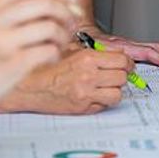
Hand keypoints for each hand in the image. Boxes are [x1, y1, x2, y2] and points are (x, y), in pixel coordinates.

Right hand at [0, 0, 72, 111]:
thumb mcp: (3, 19)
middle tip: (69, 25)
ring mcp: (3, 40)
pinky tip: (48, 58)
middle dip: (66, 13)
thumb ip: (33, 0)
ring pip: (51, 26)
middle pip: (46, 2)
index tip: (67, 1)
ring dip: (63, 36)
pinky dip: (55, 54)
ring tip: (57, 44)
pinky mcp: (12, 63)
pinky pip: (48, 51)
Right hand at [0, 47, 132, 114]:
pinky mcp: (83, 107)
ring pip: (117, 93)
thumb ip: (94, 51)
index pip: (122, 60)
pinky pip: (105, 105)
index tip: (127, 65)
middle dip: (122, 76)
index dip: (127, 63)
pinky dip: (104, 101)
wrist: (32, 86)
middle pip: (122, 77)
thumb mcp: (71, 50)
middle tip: (117, 75)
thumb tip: (116, 55)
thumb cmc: (48, 67)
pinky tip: (94, 95)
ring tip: (105, 86)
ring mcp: (86, 93)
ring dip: (114, 90)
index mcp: (87, 58)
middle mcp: (88, 75)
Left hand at [76, 25, 158, 69]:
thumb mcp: (87, 53)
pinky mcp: (129, 48)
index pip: (148, 52)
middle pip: (157, 49)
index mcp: (122, 46)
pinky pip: (150, 50)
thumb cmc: (81, 44)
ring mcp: (130, 45)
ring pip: (155, 48)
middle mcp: (128, 45)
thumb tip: (113, 65)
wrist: (78, 32)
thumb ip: (98, 59)